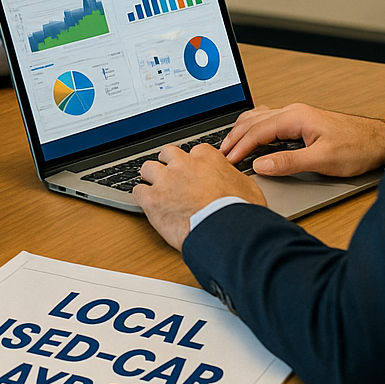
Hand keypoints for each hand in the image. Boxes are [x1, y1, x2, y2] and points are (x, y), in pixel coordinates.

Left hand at [133, 144, 266, 251]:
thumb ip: (233, 177)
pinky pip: (138, 191)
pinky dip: (142, 196)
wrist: (227, 232)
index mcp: (206, 158)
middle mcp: (183, 165)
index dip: (193, 164)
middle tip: (172, 178)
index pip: (194, 151)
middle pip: (167, 154)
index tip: (194, 173)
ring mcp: (165, 181)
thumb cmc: (240, 212)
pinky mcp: (153, 199)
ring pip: (148, 168)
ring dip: (151, 178)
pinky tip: (148, 203)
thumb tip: (232, 179)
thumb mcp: (247, 187)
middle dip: (169, 164)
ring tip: (157, 189)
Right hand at [220, 104, 384, 177]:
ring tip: (230, 146)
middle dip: (234, 138)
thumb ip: (289, 162)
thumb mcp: (322, 160)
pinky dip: (254, 128)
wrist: (379, 141)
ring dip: (242, 131)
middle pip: (253, 121)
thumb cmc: (357, 148)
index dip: (240, 147)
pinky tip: (252, 136)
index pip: (257, 131)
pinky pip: (269, 120)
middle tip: (220, 154)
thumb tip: (261, 164)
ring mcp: (297, 114)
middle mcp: (294, 112)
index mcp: (296, 117)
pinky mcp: (301, 121)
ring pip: (259, 118)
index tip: (227, 161)